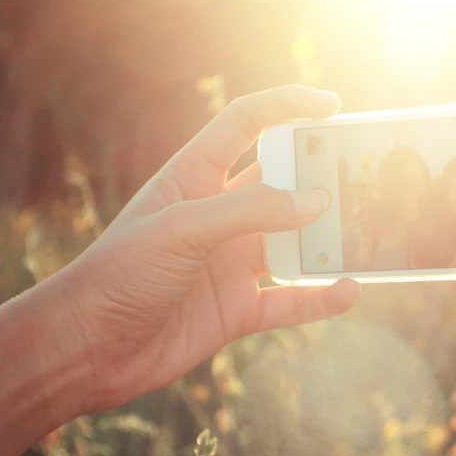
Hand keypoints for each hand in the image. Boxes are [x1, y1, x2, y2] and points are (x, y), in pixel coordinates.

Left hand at [55, 85, 360, 410]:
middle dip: (319, 176)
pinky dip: (319, 299)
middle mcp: (217, 216)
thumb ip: (250, 210)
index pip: (245, 124)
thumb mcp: (182, 228)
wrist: (87, 349)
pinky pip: (289, 302)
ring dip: (326, 239)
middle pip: (280, 182)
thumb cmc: (119, 274)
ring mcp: (228, 263)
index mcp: (193, 178)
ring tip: (368, 233)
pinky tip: (347, 291)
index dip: (286, 106)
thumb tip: (316, 201)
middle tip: (364, 175)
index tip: (332, 106)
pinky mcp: (236, 310)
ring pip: (292, 243)